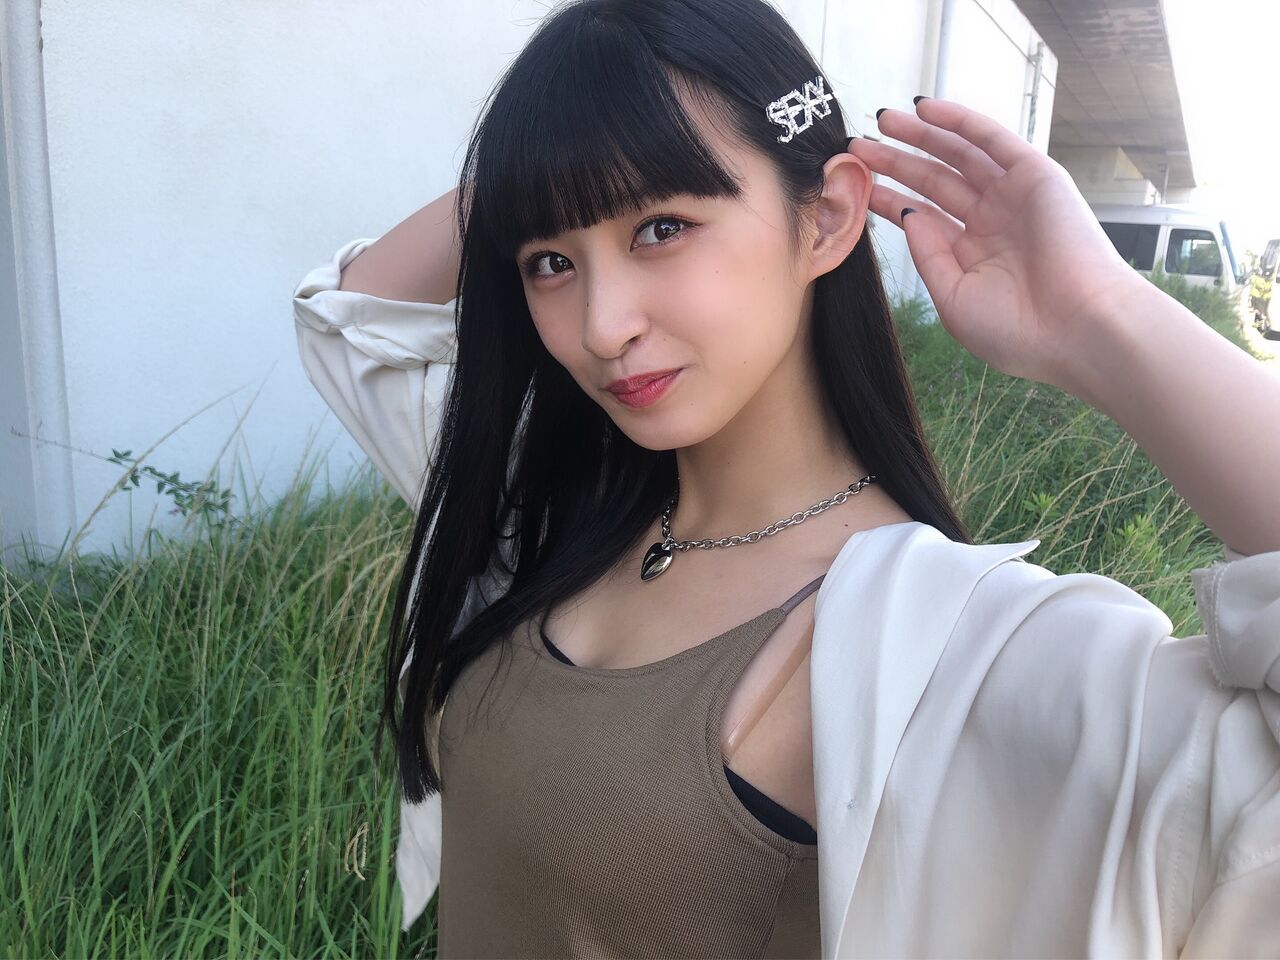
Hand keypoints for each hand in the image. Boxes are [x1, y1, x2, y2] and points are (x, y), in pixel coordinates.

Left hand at [847, 98, 1144, 391]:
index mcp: (973, 254)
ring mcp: (1012, 196)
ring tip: (881, 119)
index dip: (888, 198)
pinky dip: (959, 121)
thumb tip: (908, 215)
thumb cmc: (1017, 330)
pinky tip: (924, 108)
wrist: (1076, 328)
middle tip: (856, 146)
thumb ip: (928, 256)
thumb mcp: (954, 298)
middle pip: (933, 181)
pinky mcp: (1035, 176)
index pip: (922, 216)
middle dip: (895, 162)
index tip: (855, 185)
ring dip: (920, 135)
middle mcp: (991, 221)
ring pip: (957, 155)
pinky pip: (991, 139)